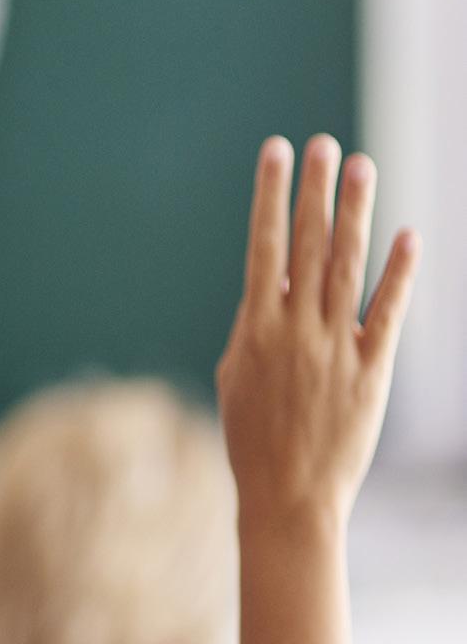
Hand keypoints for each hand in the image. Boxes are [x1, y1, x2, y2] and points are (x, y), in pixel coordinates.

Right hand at [217, 134, 420, 530]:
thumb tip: (273, 282)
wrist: (288, 499)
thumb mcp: (235, 380)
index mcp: (256, 329)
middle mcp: (296, 331)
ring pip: (348, 268)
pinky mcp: (371, 372)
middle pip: (308, 246)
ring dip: (356, 214)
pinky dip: (399, 273)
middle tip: (325, 144)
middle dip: (316, 191)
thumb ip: (252, 327)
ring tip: (363, 167)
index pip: (264, 247)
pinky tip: (408, 236)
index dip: (270, 196)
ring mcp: (335, 349)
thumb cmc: (253, 442)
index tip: (277, 151)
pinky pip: (388, 313)